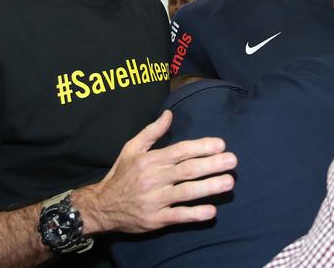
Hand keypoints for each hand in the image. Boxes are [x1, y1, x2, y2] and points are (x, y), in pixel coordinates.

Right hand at [75, 110, 236, 233]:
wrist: (101, 207)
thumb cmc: (121, 174)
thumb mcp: (131, 148)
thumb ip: (152, 131)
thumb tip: (169, 113)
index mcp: (150, 160)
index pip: (180, 151)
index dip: (201, 147)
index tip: (221, 144)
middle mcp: (153, 178)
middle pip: (187, 170)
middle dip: (212, 165)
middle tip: (232, 161)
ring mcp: (155, 200)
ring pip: (186, 193)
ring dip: (209, 188)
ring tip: (228, 182)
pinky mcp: (155, 219)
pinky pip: (178, 216)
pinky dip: (194, 214)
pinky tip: (211, 211)